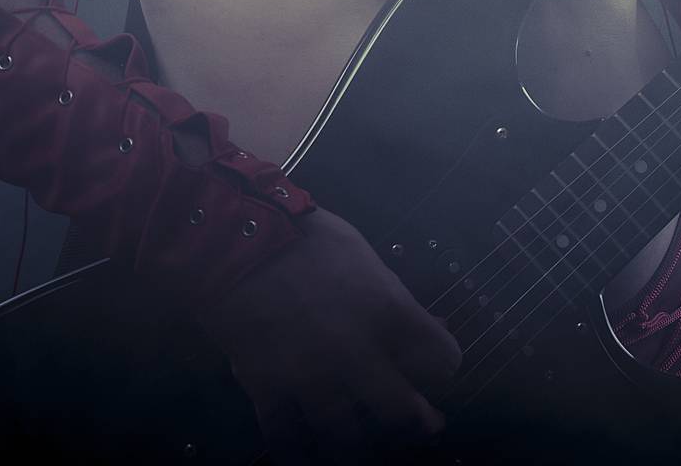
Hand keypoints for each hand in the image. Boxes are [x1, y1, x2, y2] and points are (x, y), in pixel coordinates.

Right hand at [202, 207, 462, 463]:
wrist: (236, 238)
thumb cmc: (306, 236)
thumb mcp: (363, 254)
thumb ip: (395, 296)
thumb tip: (431, 323)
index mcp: (387, 310)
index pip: (442, 357)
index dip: (444, 365)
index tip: (437, 369)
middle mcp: (357, 353)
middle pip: (401, 412)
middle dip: (415, 420)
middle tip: (421, 423)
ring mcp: (312, 378)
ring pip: (347, 438)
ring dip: (359, 444)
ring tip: (362, 442)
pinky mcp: (269, 390)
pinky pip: (288, 441)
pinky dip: (299, 453)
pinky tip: (307, 454)